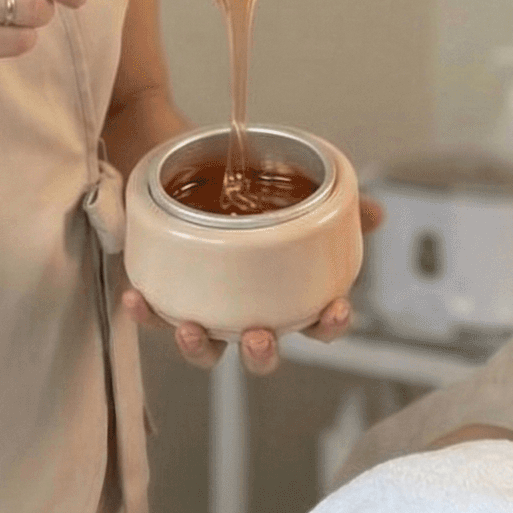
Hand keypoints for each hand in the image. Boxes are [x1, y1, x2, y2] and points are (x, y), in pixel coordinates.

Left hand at [120, 196, 383, 371]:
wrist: (184, 158)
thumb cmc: (243, 187)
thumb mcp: (291, 188)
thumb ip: (333, 205)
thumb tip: (374, 212)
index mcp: (285, 294)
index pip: (317, 324)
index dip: (330, 325)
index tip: (334, 310)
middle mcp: (246, 311)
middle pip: (260, 353)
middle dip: (261, 354)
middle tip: (259, 337)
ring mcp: (206, 308)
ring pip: (206, 349)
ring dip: (199, 348)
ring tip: (192, 328)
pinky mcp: (166, 293)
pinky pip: (154, 316)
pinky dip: (146, 314)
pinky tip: (137, 297)